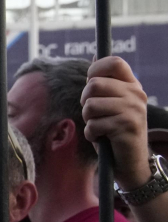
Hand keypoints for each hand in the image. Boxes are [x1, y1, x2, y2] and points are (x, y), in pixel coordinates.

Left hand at [81, 56, 150, 189]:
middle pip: (93, 85)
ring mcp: (133, 110)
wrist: (130, 162)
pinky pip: (93, 125)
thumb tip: (94, 59)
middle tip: (94, 114)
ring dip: (88, 119)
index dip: (95, 70)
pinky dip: (92, 134)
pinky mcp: (126, 127)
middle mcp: (136, 95)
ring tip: (100, 126)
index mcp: (132, 86)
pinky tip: (103, 138)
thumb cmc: (114, 131)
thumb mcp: (111, 104)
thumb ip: (104, 85)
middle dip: (85, 101)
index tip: (90, 83)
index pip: (114, 62)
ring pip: (90, 105)